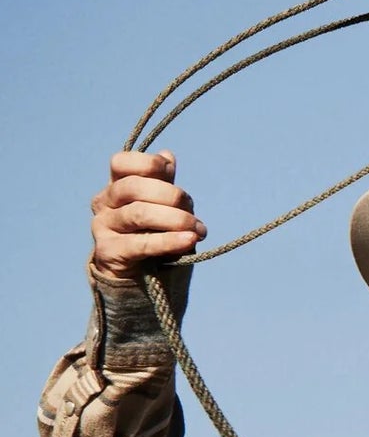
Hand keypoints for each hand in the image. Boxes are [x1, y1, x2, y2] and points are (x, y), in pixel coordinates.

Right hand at [90, 150, 205, 281]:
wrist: (139, 280)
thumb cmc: (153, 237)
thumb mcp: (161, 208)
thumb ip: (162, 184)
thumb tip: (167, 156)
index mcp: (116, 186)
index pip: (121, 163)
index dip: (148, 163)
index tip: (171, 173)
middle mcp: (104, 203)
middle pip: (134, 187)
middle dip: (172, 196)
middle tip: (193, 212)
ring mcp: (103, 227)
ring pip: (139, 213)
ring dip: (176, 219)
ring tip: (199, 230)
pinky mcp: (108, 252)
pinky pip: (141, 243)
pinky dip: (169, 241)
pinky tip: (189, 240)